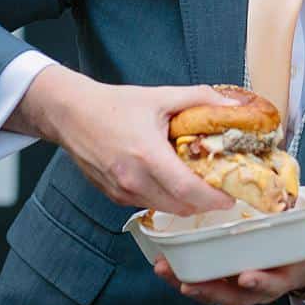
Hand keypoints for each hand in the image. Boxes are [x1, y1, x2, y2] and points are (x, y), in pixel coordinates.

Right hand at [13, 66, 238, 214]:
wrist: (72, 115)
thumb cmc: (114, 104)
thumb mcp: (160, 96)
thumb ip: (199, 99)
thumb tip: (233, 104)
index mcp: (146, 155)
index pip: (187, 190)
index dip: (213, 198)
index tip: (230, 197)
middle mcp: (132, 179)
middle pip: (179, 206)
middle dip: (204, 203)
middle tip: (221, 191)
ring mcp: (121, 192)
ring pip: (164, 209)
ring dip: (184, 203)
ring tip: (200, 186)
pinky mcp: (114, 197)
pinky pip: (147, 204)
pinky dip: (164, 199)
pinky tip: (172, 182)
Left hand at [153, 212, 304, 304]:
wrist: (300, 264)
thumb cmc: (304, 251)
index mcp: (279, 280)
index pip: (269, 285)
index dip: (259, 282)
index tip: (246, 276)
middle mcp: (255, 289)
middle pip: (230, 296)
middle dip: (208, 290)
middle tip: (189, 283)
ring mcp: (237, 287)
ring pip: (211, 291)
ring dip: (188, 283)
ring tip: (166, 271)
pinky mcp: (223, 279)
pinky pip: (203, 281)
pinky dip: (184, 275)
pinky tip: (166, 265)